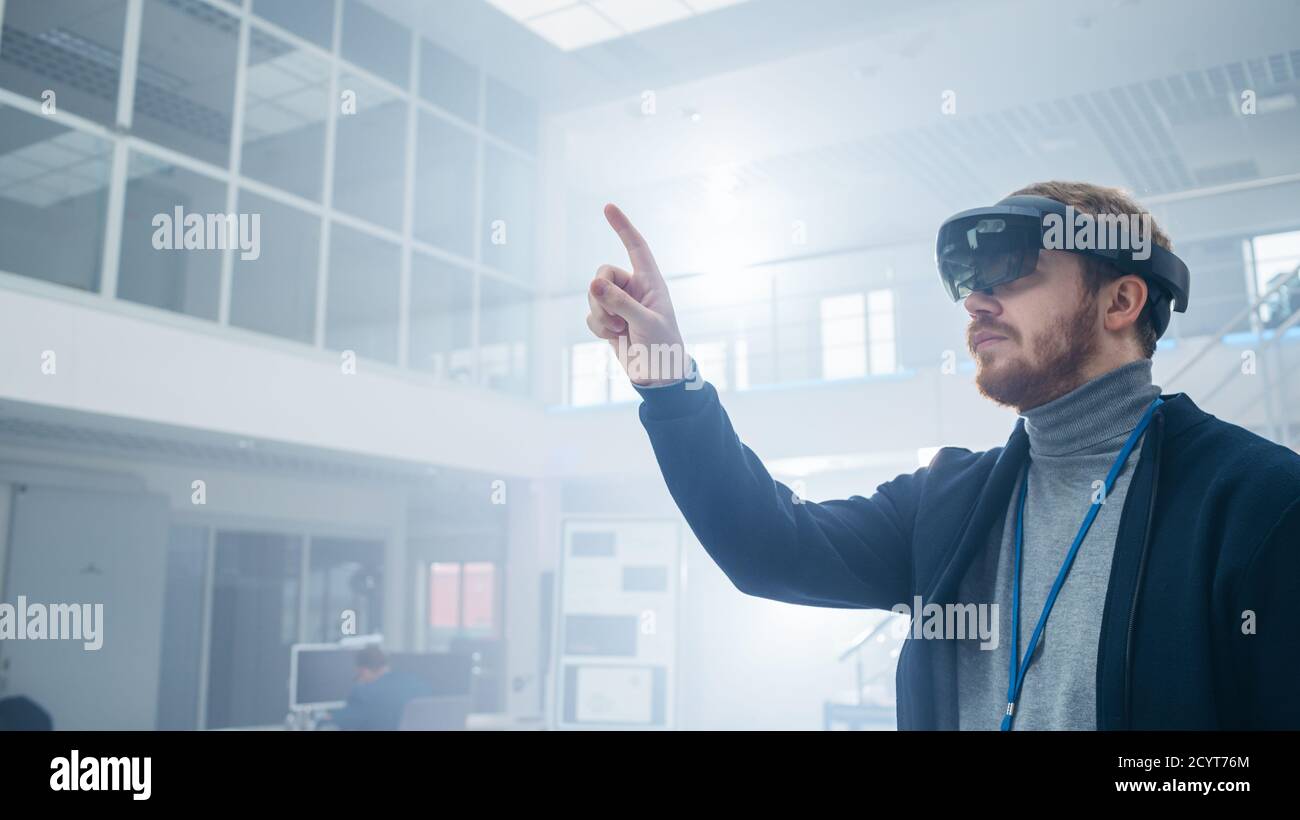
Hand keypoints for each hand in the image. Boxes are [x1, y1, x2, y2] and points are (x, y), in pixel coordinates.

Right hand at [586, 204, 688, 385]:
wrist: (659, 375)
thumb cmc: (663, 345)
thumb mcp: (645, 322)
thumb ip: (619, 303)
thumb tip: (593, 283)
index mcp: (650, 282)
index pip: (636, 247)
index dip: (622, 227)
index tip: (608, 207)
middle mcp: (634, 289)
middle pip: (602, 274)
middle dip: (600, 294)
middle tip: (614, 317)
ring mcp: (620, 305)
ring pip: (593, 295)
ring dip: (600, 314)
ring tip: (618, 330)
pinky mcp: (609, 321)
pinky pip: (591, 315)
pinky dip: (597, 327)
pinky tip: (614, 337)